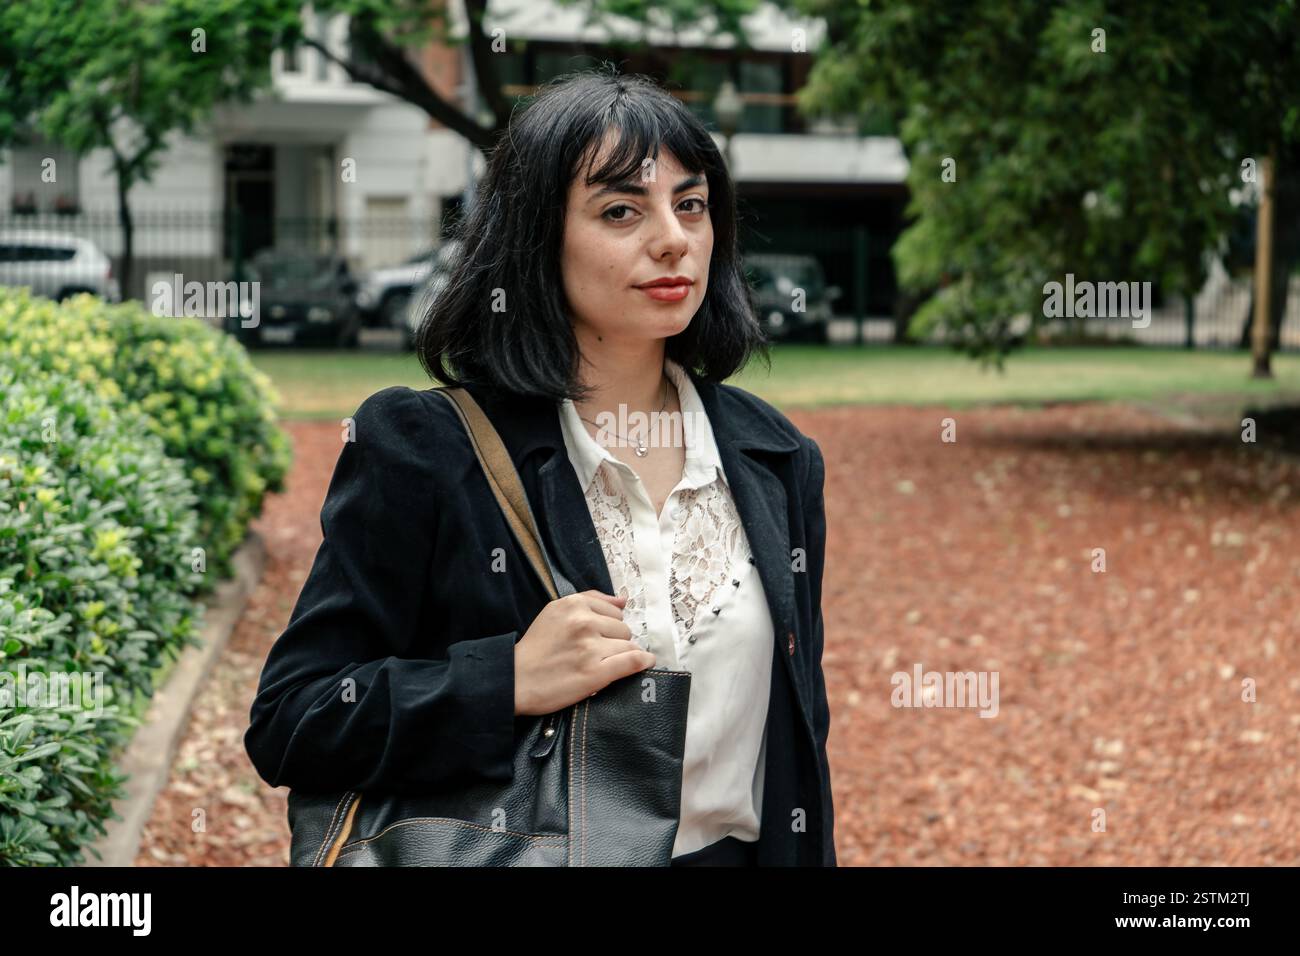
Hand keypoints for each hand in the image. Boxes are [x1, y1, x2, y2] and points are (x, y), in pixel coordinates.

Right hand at [513, 590, 655, 715]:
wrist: (515, 679)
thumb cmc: (536, 648)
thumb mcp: (555, 612)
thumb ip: (590, 600)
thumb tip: (623, 600)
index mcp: (573, 605)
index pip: (613, 610)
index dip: (610, 625)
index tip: (601, 636)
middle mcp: (583, 622)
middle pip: (623, 628)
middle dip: (615, 640)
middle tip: (596, 653)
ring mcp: (590, 648)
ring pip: (628, 645)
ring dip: (622, 655)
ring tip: (605, 663)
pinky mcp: (595, 672)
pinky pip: (632, 661)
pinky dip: (642, 662)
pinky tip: (645, 663)